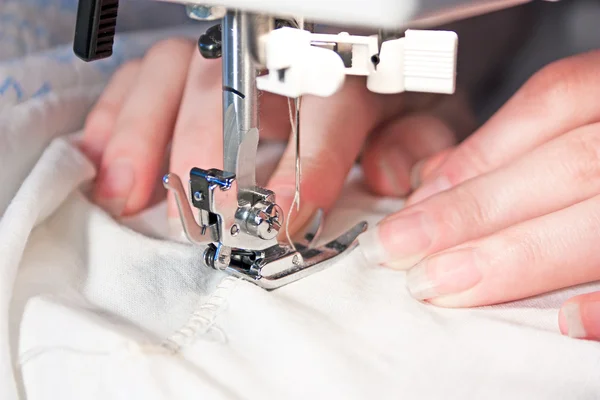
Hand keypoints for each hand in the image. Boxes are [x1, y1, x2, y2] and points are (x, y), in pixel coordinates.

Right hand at [79, 38, 472, 236]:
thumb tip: (389, 172)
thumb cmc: (377, 111)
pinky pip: (138, 79)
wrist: (353, 81)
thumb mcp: (408, 128)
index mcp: (344, 77)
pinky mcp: (186, 74)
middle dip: (210, 153)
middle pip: (231, 88)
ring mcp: (225, 62)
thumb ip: (412, 147)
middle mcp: (276, 59)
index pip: (324, 115)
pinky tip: (104, 163)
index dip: (302, 166)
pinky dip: (114, 121)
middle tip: (202, 214)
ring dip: (144, 137)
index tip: (276, 218)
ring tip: (128, 196)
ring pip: (173, 75)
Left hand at [358, 50, 599, 340]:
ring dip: (514, 257)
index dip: (477, 156)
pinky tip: (566, 323)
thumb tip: (436, 178)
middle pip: (568, 165)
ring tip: (444, 285)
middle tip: (400, 250)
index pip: (554, 104)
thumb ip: (518, 142)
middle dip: (472, 212)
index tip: (414, 204)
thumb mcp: (589, 117)